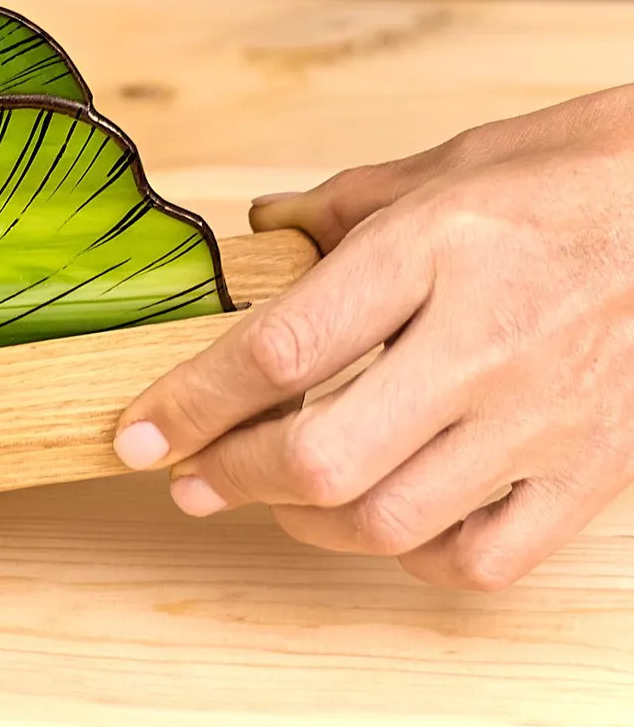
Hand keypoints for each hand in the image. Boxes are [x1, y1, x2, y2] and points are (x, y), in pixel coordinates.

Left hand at [112, 85, 633, 589]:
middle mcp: (484, 344)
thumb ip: (336, 210)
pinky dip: (412, 558)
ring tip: (268, 497)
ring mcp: (544, 418)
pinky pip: (484, 560)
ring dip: (304, 521)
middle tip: (187, 475)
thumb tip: (258, 233)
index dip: (191, 402)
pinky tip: (381, 523)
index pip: (281, 349)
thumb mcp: (438, 167)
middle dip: (231, 475)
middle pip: (323, 454)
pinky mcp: (595, 471)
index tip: (138, 432)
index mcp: (430, 252)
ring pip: (391, 520)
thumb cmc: (567, 174)